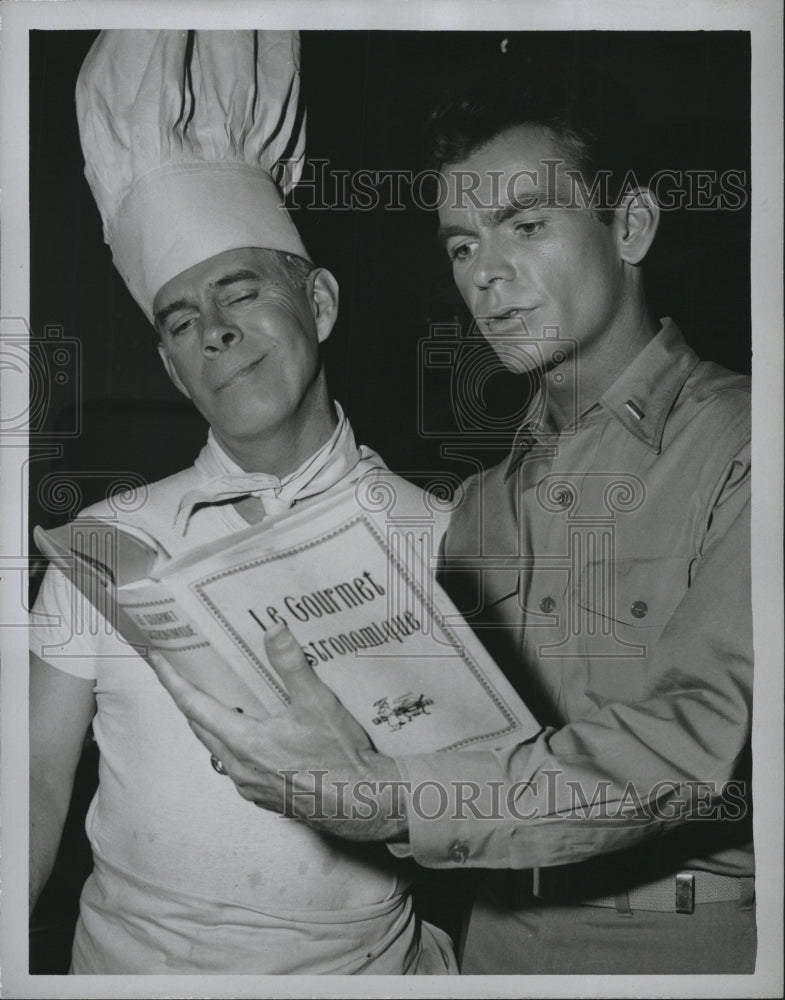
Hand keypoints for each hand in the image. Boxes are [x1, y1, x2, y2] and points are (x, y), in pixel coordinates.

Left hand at [146, 625, 408, 841]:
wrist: (361, 801)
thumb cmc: (339, 756)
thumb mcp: (318, 703)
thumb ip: (292, 665)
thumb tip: (274, 630)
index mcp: (245, 742)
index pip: (194, 706)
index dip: (173, 681)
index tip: (157, 659)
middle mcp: (238, 767)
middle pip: (199, 726)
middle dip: (185, 698)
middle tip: (178, 672)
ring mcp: (248, 785)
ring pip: (215, 747)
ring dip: (208, 721)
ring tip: (211, 696)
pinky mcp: (261, 794)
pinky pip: (233, 763)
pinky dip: (229, 741)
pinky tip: (246, 730)